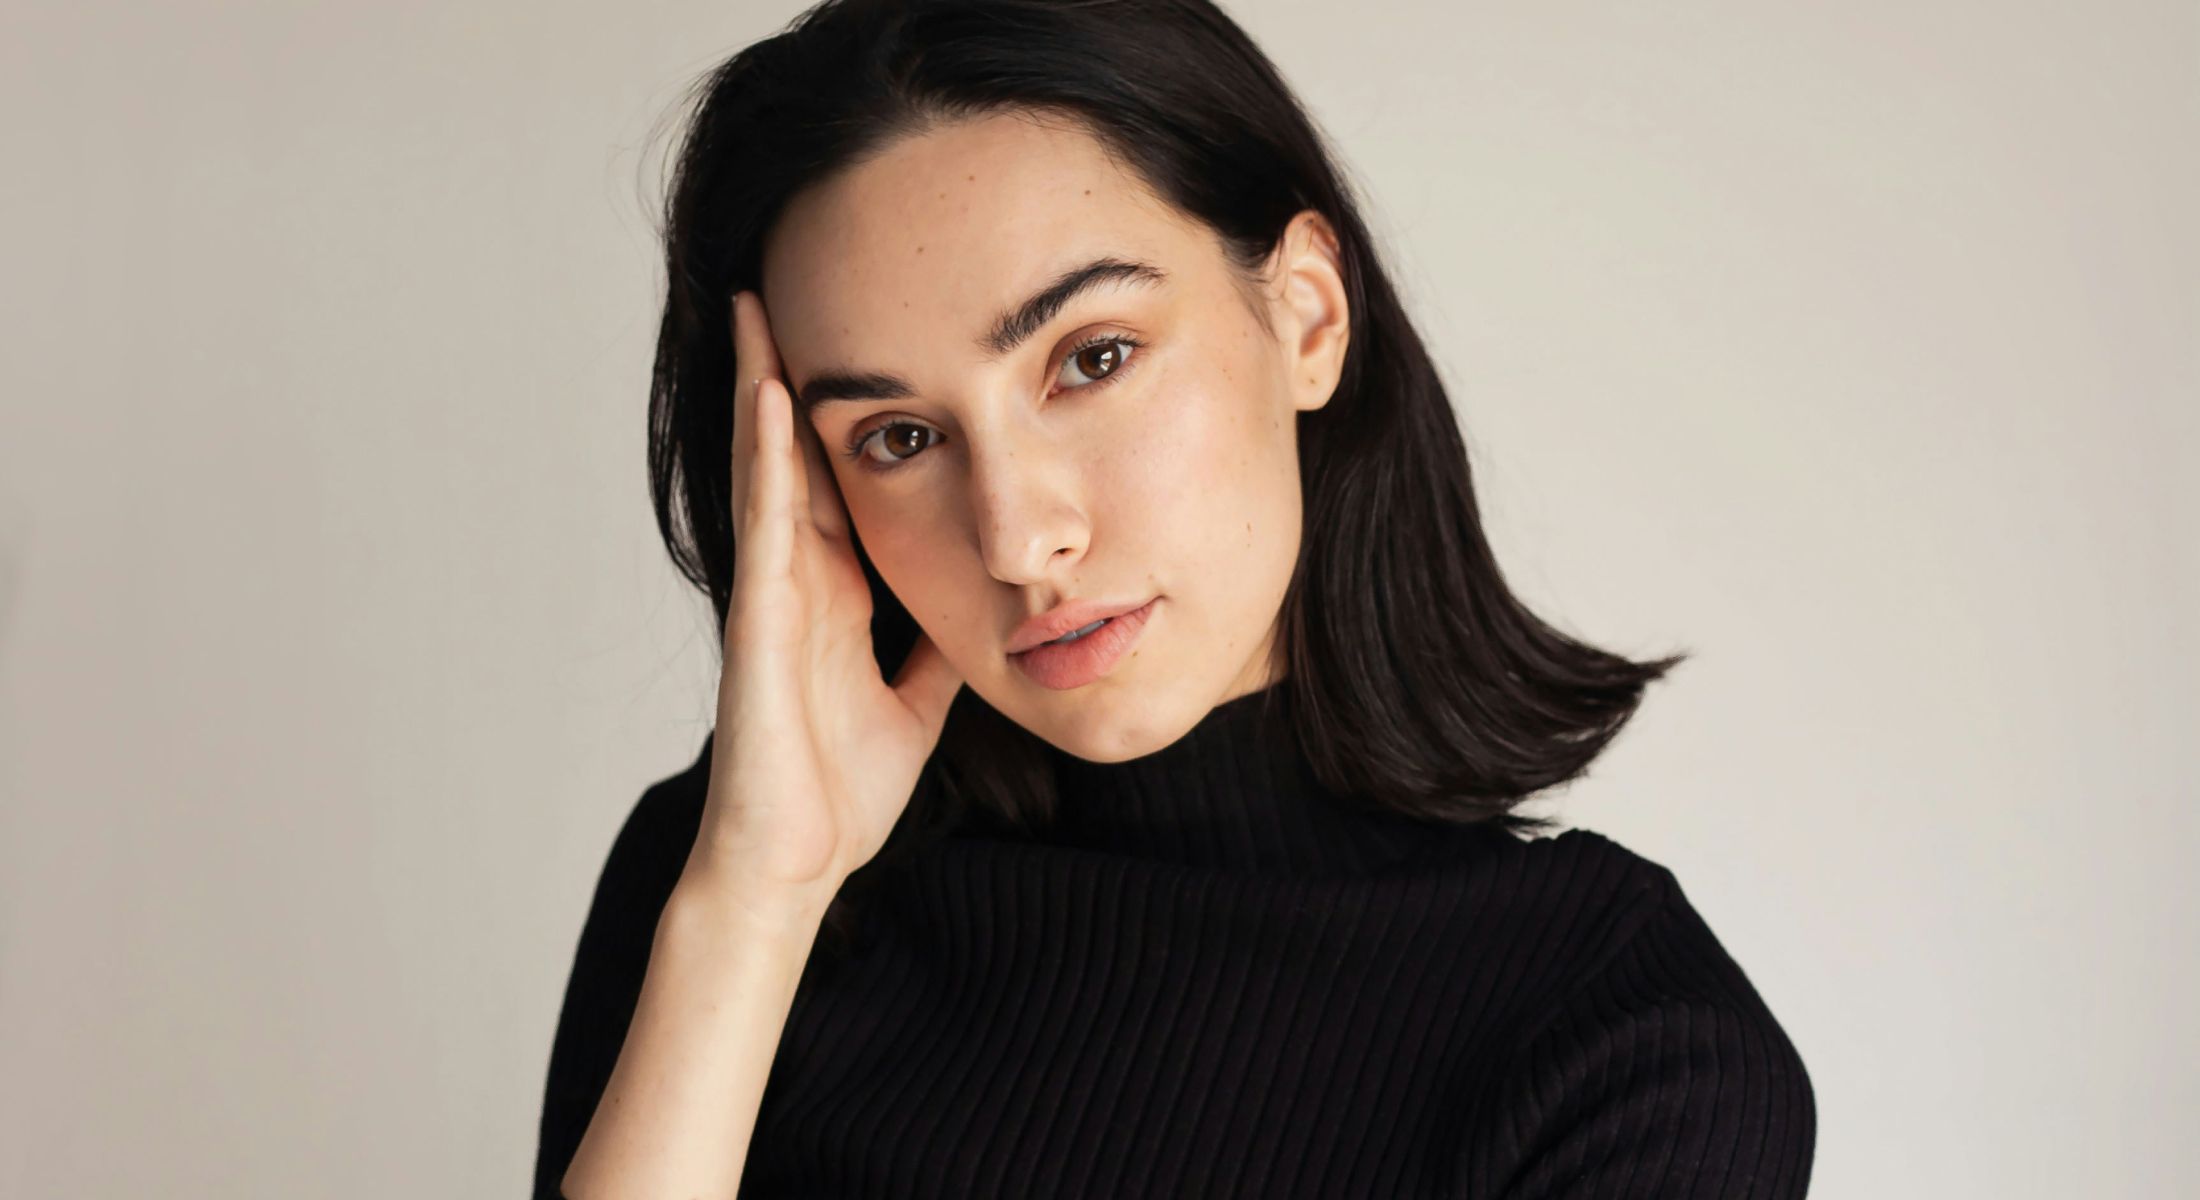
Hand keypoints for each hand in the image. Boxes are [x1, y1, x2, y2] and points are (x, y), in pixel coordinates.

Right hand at [689, 290, 964, 924]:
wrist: (798, 863)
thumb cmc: (843, 787)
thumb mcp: (919, 697)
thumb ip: (938, 645)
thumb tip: (990, 602)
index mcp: (837, 588)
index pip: (843, 474)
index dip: (852, 404)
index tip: (867, 332)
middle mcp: (800, 575)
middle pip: (797, 449)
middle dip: (793, 367)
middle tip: (793, 277)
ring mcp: (773, 592)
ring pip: (768, 468)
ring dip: (764, 384)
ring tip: (760, 303)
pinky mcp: (759, 620)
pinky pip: (766, 524)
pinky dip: (767, 459)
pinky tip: (771, 398)